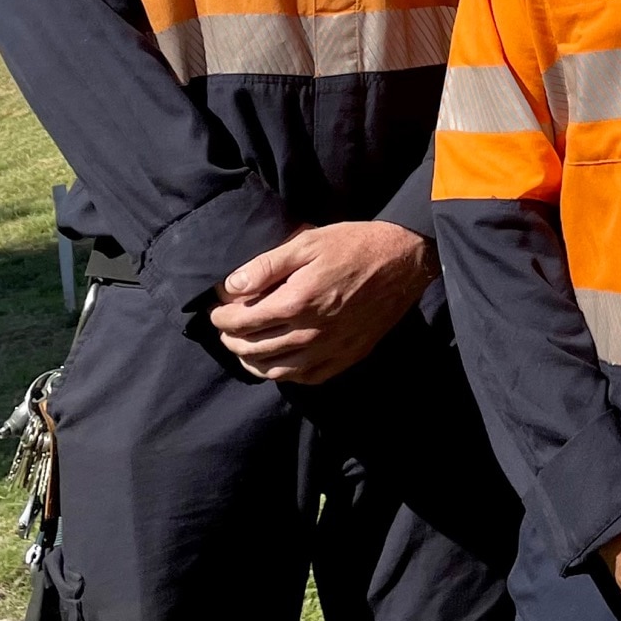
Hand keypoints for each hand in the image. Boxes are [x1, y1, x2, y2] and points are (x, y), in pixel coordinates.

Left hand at [207, 221, 433, 384]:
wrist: (404, 260)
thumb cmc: (354, 245)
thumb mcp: (308, 243)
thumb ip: (266, 266)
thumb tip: (230, 287)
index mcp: (297, 302)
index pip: (244, 321)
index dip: (222, 319)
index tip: (216, 312)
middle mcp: (310, 333)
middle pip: (256, 349)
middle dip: (232, 340)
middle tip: (225, 329)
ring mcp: (329, 349)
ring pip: (277, 370)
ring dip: (253, 362)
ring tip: (244, 349)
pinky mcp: (347, 356)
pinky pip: (307, 378)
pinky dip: (285, 375)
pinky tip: (279, 363)